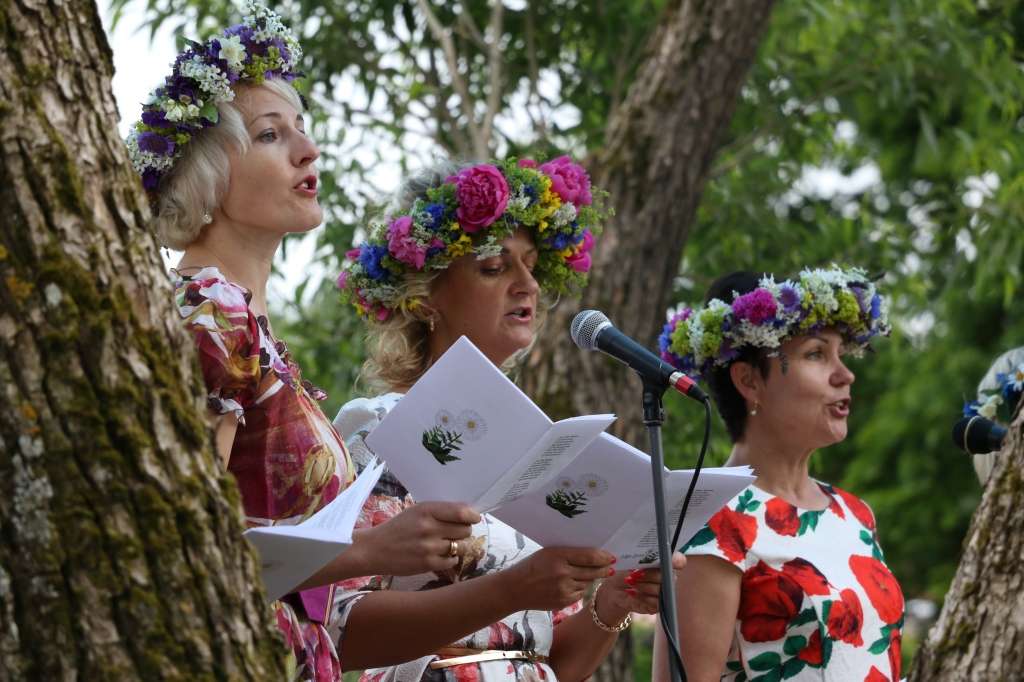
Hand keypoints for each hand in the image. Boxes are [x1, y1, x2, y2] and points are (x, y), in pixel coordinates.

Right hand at [351, 501, 480, 576]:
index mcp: (427, 510)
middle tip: (455, 532)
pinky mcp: (428, 564)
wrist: (374, 550)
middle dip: (464, 531)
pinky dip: (450, 558)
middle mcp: (429, 528)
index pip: (461, 512)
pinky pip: (452, 561)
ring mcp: (429, 548)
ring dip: (458, 546)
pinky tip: (439, 555)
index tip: (474, 518)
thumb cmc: (398, 528)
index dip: (473, 516)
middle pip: (465, 530)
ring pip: (461, 546)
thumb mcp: (416, 511)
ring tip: (446, 544)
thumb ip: (440, 511)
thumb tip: (469, 512)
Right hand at [499, 547, 616, 611]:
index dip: (603, 557)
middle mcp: (563, 573)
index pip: (589, 556)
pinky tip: (573, 584)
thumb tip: (593, 555)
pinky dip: (580, 588)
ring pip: (588, 583)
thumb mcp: (548, 553)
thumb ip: (569, 553)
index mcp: (558, 555)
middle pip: (593, 571)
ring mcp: (563, 589)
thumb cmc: (531, 566)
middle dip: (604, 569)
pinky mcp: (563, 602)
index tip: (611, 556)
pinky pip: (579, 593)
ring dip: (591, 578)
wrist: (514, 589)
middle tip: (611, 567)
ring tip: (590, 574)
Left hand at [596, 553, 686, 621]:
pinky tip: (631, 593)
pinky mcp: (658, 606)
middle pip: (667, 576)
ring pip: (660, 590)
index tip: (673, 561)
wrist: (614, 589)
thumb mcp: (630, 562)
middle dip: (649, 575)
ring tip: (629, 582)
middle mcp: (667, 578)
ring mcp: (664, 592)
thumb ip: (642, 559)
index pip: (678, 561)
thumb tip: (648, 558)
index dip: (678, 560)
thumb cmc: (624, 572)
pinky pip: (655, 602)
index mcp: (664, 563)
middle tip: (634, 574)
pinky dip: (642, 597)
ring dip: (643, 586)